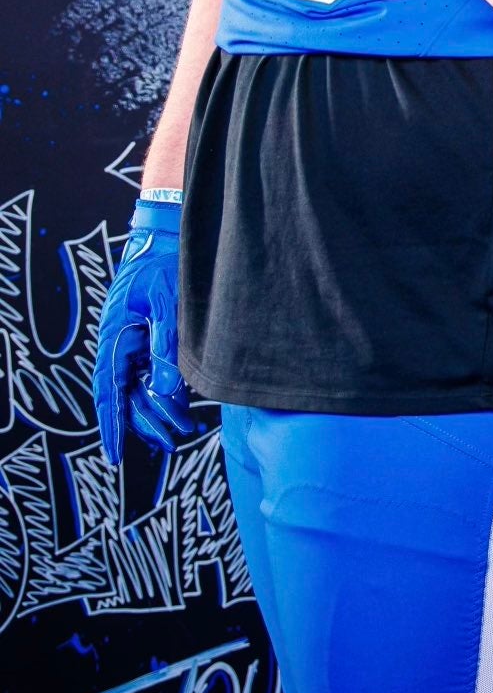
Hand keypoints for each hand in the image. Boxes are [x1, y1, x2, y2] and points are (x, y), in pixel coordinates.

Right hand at [93, 199, 201, 464]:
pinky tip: (180, 402)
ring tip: (182, 430)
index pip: (110, 395)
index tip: (115, 457)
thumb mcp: (165, 307)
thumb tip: (165, 389)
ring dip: (158, 409)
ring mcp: (130, 342)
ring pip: (140, 388)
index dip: (113, 427)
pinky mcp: (145, 336)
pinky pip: (149, 372)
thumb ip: (165, 348)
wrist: (166, 234)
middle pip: (128, 398)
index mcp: (114, 341)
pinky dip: (163, 389)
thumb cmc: (162, 266)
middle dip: (147, 423)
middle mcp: (117, 347)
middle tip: (172, 442)